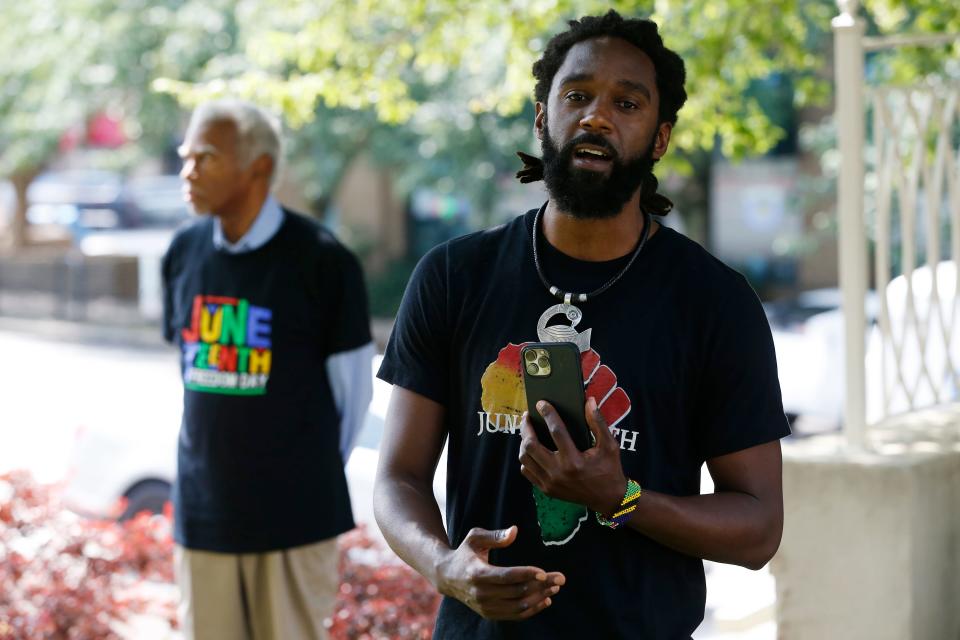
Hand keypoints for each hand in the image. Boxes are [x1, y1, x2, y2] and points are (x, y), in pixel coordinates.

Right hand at [436, 525, 564, 619]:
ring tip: (556, 588)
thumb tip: (514, 531)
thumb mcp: (475, 538)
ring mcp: (485, 606)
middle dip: (542, 585)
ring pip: (518, 606)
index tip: (545, 572)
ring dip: (540, 598)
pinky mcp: (489, 614)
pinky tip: (545, 600)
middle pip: (517, 592)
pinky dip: (532, 610)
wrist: (447, 576)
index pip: (507, 576)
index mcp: (477, 573)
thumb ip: (495, 536)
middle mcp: (481, 593)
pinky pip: (515, 615)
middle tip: (560, 578)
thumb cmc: (465, 552)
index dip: (527, 574)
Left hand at [519, 397, 626, 515]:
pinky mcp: (546, 490)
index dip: (548, 414)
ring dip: (523, 442)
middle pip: (531, 445)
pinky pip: (527, 471)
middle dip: (526, 427)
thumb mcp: (610, 445)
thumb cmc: (609, 469)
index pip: (556, 431)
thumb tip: (589, 401)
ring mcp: (550, 483)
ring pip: (525, 458)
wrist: (608, 499)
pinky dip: (525, 459)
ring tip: (527, 431)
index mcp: (574, 461)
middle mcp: (559, 473)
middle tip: (527, 416)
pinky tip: (530, 449)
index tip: (541, 403)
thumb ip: (598, 422)